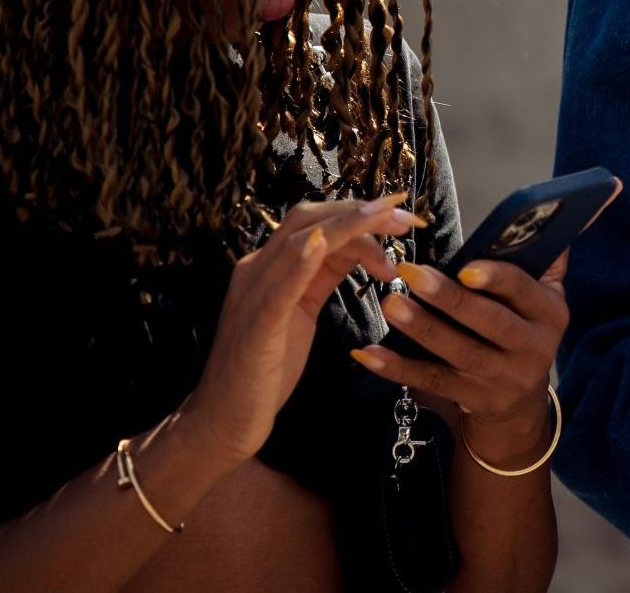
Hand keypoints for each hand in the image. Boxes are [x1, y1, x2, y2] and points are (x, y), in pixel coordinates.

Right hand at [186, 194, 414, 463]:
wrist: (224, 418)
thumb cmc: (267, 367)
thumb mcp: (303, 310)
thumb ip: (323, 275)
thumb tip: (360, 246)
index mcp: (269, 267)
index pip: (315, 222)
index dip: (358, 212)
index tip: (401, 214)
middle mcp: (256, 271)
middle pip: (308, 221)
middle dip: (359, 212)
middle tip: (405, 216)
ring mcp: (253, 296)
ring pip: (297, 244)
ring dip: (344, 226)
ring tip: (384, 219)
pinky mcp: (257, 327)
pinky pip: (277, 290)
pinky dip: (300, 264)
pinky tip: (321, 247)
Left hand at [353, 247, 574, 458]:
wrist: (522, 402)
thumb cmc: (526, 331)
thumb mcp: (547, 299)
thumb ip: (544, 261)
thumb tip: (544, 215)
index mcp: (550, 315)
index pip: (522, 291)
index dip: (495, 278)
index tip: (464, 267)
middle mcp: (531, 349)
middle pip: (488, 322)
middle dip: (448, 298)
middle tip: (412, 274)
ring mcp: (501, 379)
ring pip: (457, 352)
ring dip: (421, 327)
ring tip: (391, 303)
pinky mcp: (470, 398)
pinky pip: (430, 381)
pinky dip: (397, 368)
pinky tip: (370, 354)